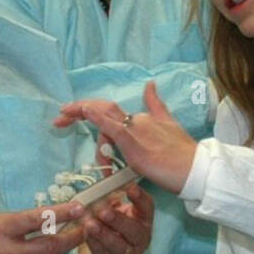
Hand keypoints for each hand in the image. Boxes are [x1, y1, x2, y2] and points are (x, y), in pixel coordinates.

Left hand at [55, 81, 198, 194]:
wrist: (195, 169)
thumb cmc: (183, 154)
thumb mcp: (168, 125)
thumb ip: (156, 105)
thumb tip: (150, 84)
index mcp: (142, 118)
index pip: (110, 109)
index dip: (89, 109)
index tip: (71, 113)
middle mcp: (137, 120)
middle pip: (102, 108)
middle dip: (77, 110)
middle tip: (58, 117)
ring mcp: (136, 130)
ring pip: (104, 119)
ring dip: (80, 115)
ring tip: (62, 119)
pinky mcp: (135, 144)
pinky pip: (113, 127)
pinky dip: (97, 117)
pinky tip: (84, 110)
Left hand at [77, 183, 154, 253]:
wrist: (104, 253)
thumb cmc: (111, 224)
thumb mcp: (115, 205)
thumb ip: (111, 187)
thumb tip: (103, 160)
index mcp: (143, 219)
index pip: (147, 208)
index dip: (139, 198)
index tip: (129, 188)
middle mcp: (140, 238)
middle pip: (134, 230)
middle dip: (119, 220)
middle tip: (104, 211)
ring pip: (118, 245)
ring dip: (103, 234)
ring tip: (90, 224)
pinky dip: (93, 243)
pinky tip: (84, 234)